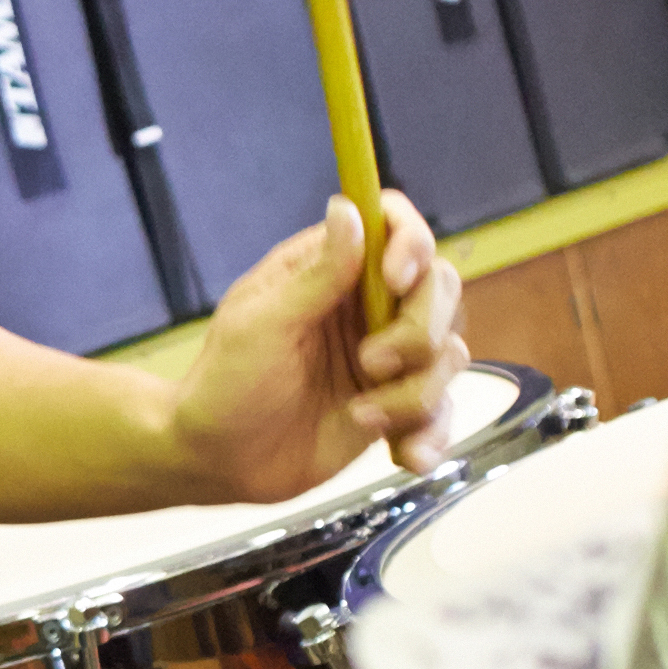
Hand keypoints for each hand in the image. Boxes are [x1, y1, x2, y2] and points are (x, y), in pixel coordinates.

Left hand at [169, 189, 466, 502]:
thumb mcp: (261, 324)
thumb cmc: (225, 383)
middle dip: (419, 330)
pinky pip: (442, 411)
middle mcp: (368, 308)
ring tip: (360, 416)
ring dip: (415, 392)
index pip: (397, 228)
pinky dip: (432, 435)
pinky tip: (407, 456)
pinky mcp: (396, 406)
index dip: (412, 243)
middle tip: (367, 362)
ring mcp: (389, 357)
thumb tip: (348, 208)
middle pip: (441, 288)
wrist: (218, 460)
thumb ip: (316, 274)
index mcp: (333, 273)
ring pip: (449, 353)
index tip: (394, 279)